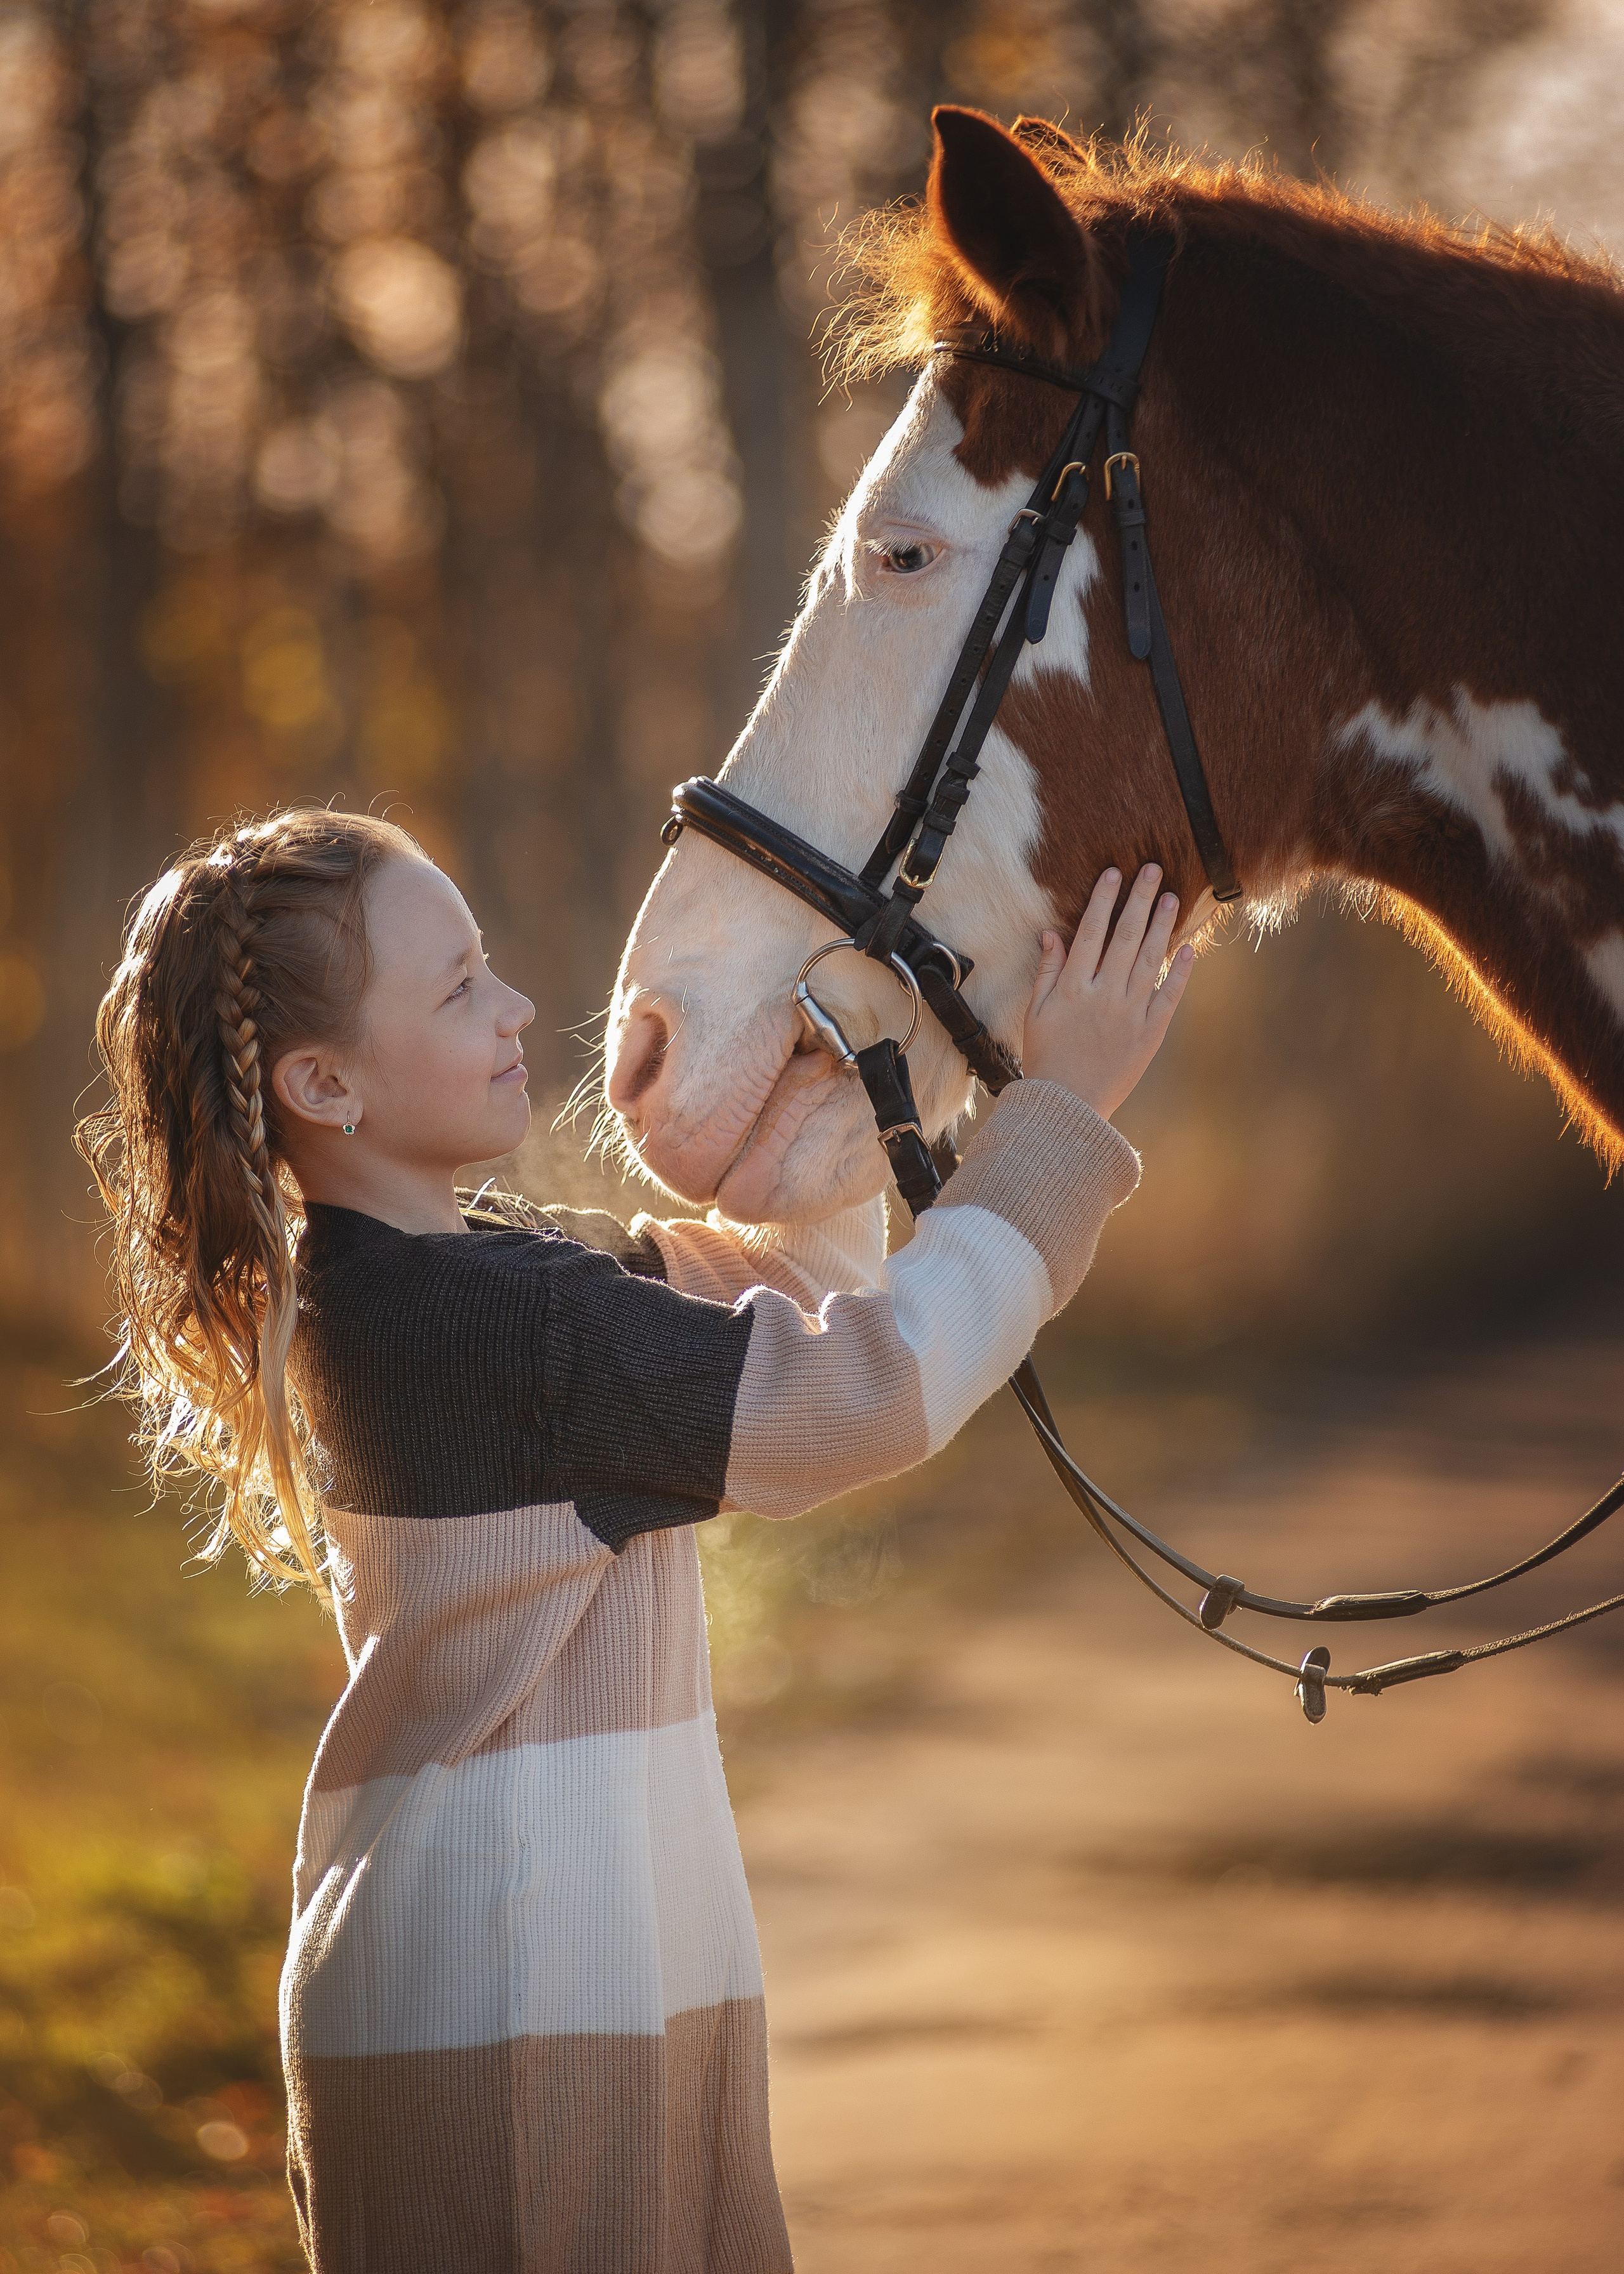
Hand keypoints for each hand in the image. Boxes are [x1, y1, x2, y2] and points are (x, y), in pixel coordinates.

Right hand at [1021, 865, 1194, 1117]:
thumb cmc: (1046, 1059)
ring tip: (1172, 896)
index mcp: (1073, 988)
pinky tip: (1190, 948)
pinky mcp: (1150, 1034)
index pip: (1090, 933)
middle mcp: (1104, 996)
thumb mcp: (1035, 1013)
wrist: (1067, 1106)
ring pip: (1150, 960)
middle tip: (1152, 869)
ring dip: (1161, 926)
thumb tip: (1052, 934)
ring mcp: (1130, 1014)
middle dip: (1139, 900)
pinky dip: (1181, 973)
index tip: (1114, 873)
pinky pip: (1169, 997)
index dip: (1103, 901)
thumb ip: (1047, 971)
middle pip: (1125, 938)